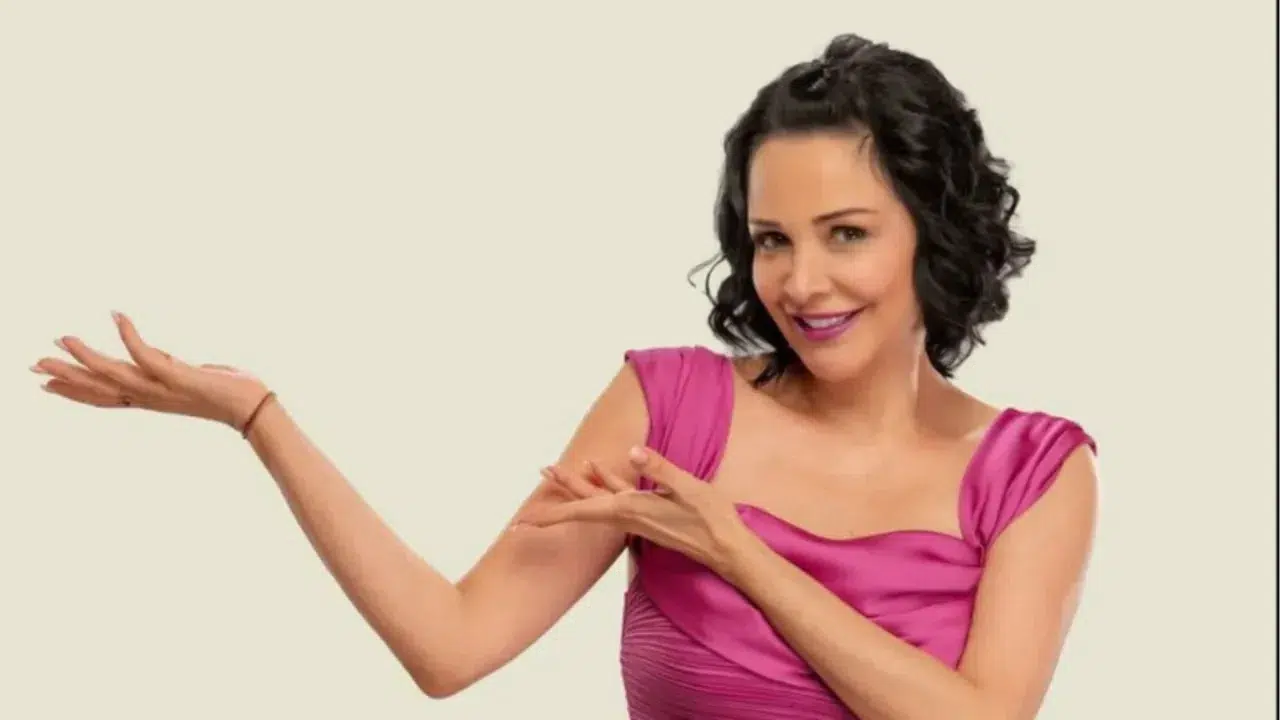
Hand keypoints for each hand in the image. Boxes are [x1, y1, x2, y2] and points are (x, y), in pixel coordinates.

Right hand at [31, 311, 272, 432]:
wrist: (255, 407)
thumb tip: (162, 358)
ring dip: (87, 356)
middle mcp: (152, 397)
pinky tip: (117, 315)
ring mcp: (164, 388)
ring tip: (63, 338)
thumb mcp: (190, 379)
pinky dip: (131, 335)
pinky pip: (148, 355)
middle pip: (100, 388)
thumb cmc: (229, 391)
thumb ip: (171, 369)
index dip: (74, 391)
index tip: (44, 385)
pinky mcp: (179, 376)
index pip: (105, 397)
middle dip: (66, 377)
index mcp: (152, 399)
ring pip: (115, 373)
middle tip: (33, 366)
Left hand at [518, 446, 751, 576]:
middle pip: (582, 504)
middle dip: (557, 492)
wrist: (727, 548)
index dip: (548, 515)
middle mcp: (627, 515)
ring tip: (559, 468)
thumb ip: (659, 468)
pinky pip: (617, 497)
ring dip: (577, 485)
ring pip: (597, 500)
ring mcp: (637, 516)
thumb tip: (634, 451)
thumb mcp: (687, 488)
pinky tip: (598, 468)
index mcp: (630, 510)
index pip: (580, 511)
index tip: (521, 523)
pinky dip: (605, 482)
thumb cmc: (710, 519)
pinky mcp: (648, 514)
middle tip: (539, 473)